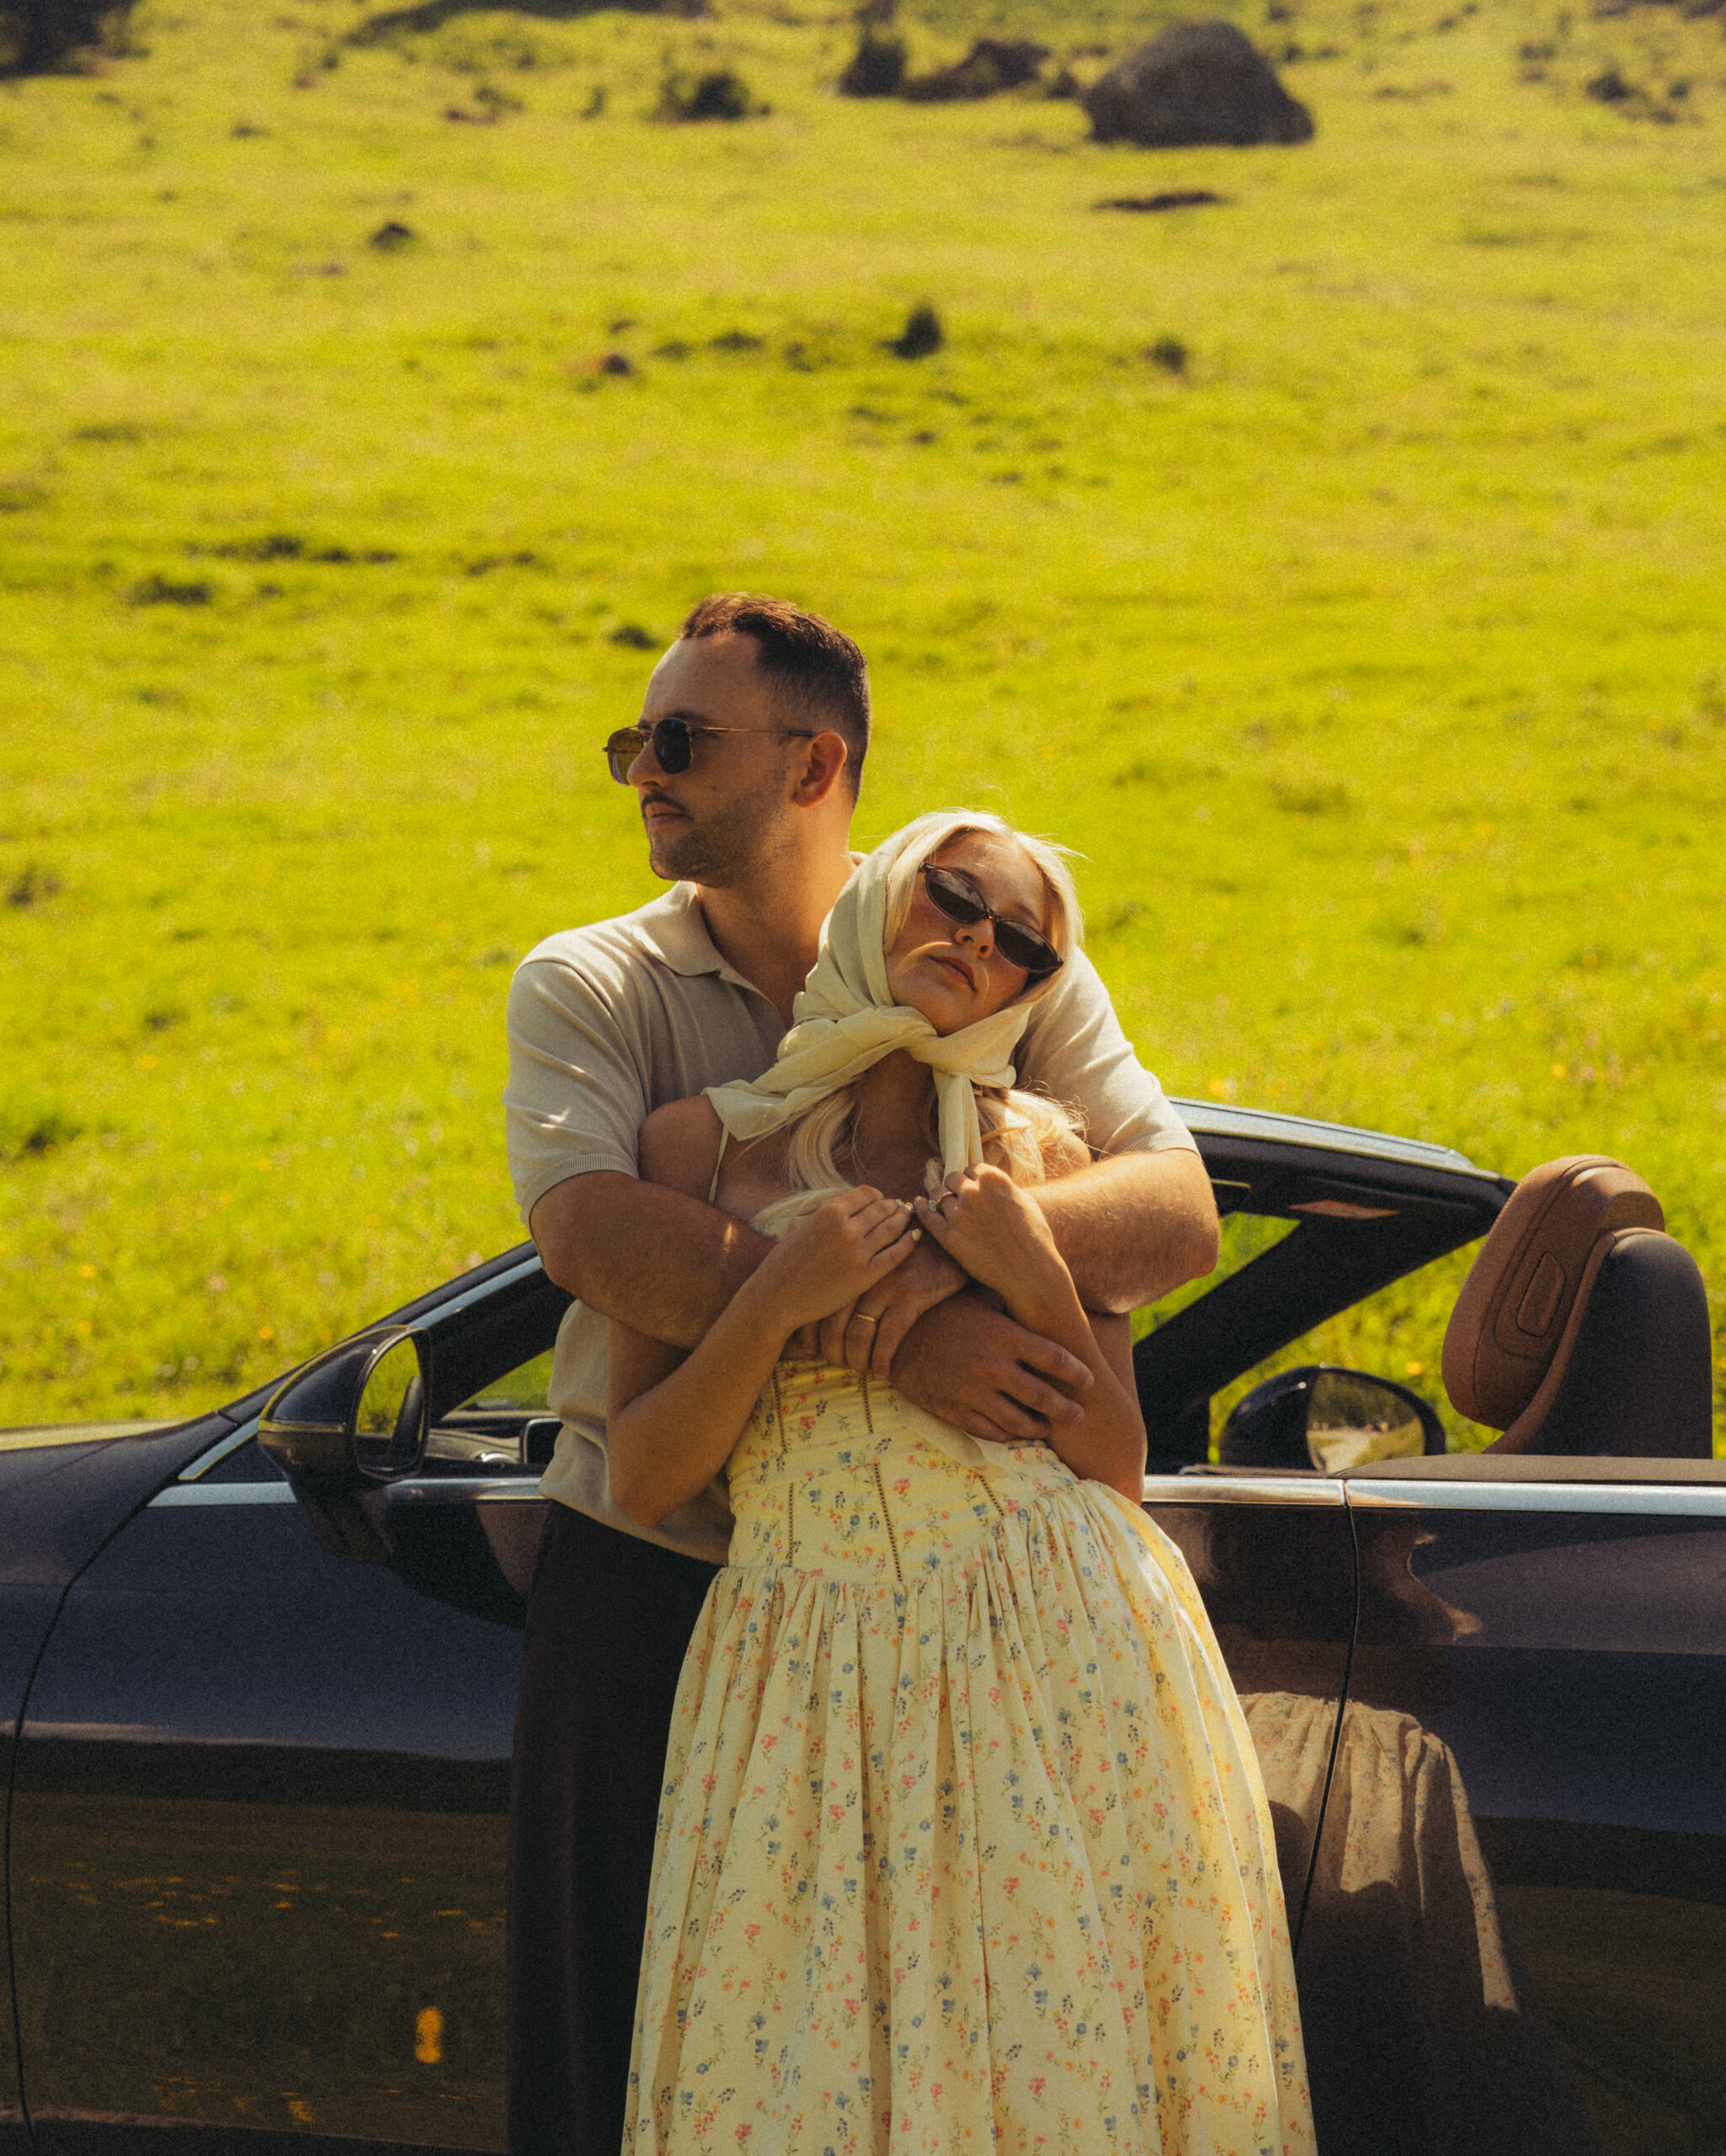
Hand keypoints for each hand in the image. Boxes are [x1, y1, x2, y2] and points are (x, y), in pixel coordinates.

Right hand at [752, 1187, 920, 1336]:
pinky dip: (908, 1242)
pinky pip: (895, 1254)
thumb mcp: (803, 1227)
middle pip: (882, 1209)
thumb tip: (851, 1206)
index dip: (878, 1196)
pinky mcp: (864, 1276)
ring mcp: (857, 1253)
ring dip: (903, 1220)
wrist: (775, 1297)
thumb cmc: (784, 1263)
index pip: (867, 1194)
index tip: (881, 1202)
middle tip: (900, 1208)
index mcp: (829, 1212)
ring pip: (892, 1228)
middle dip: (893, 1206)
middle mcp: (845, 1228)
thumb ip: (828, 1216)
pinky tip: (914, 1237)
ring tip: (908, 1218)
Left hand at [816, 1232, 966, 1377]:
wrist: (944, 1239)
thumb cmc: (903, 1251)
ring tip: (860, 1369)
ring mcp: (884, 1286)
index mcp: (846, 1266)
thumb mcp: (870, 1257)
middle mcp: (861, 1276)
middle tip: (838, 1363)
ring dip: (856, 1359)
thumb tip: (826, 1309)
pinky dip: (882, 1359)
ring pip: (859, 1333)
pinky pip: (888, 1336)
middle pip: (833, 1324)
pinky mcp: (910, 1296)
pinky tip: (882, 1372)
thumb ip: (849, 1275)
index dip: (808, 1334)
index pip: (817, 1306)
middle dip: (832, 1352)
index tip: (809, 1351)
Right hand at [892, 1294, 1092, 1444]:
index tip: (1088, 1380)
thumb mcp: (980, 1302)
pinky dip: (1008, 1434)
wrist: (898, 1336)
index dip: (1076, 1373)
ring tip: (1048, 1427)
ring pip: (1019, 1421)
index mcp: (1003, 1336)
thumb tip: (1048, 1302)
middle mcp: (992, 1366)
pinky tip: (1016, 1432)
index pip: (1054, 1358)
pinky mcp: (954, 1410)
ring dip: (1039, 1427)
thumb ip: (1013, 1308)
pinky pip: (990, 1431)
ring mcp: (973, 1392)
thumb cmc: (945, 1313)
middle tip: (1079, 1415)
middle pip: (1043, 1396)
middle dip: (1066, 1408)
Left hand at [914, 1164, 1064, 1303]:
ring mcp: (959, 1214)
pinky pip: (927, 1214)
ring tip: (941, 1205)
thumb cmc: (1034, 1237)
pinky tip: (919, 1205)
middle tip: (957, 1198)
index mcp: (994, 1179)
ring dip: (940, 1199)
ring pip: (937, 1195)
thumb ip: (1003, 1188)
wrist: (1030, 1272)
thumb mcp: (1025, 1201)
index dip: (970, 1179)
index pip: (970, 1168)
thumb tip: (989, 1183)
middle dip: (954, 1187)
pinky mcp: (949, 1236)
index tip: (971, 1189)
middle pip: (951, 1179)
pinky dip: (922, 1208)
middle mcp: (974, 1192)